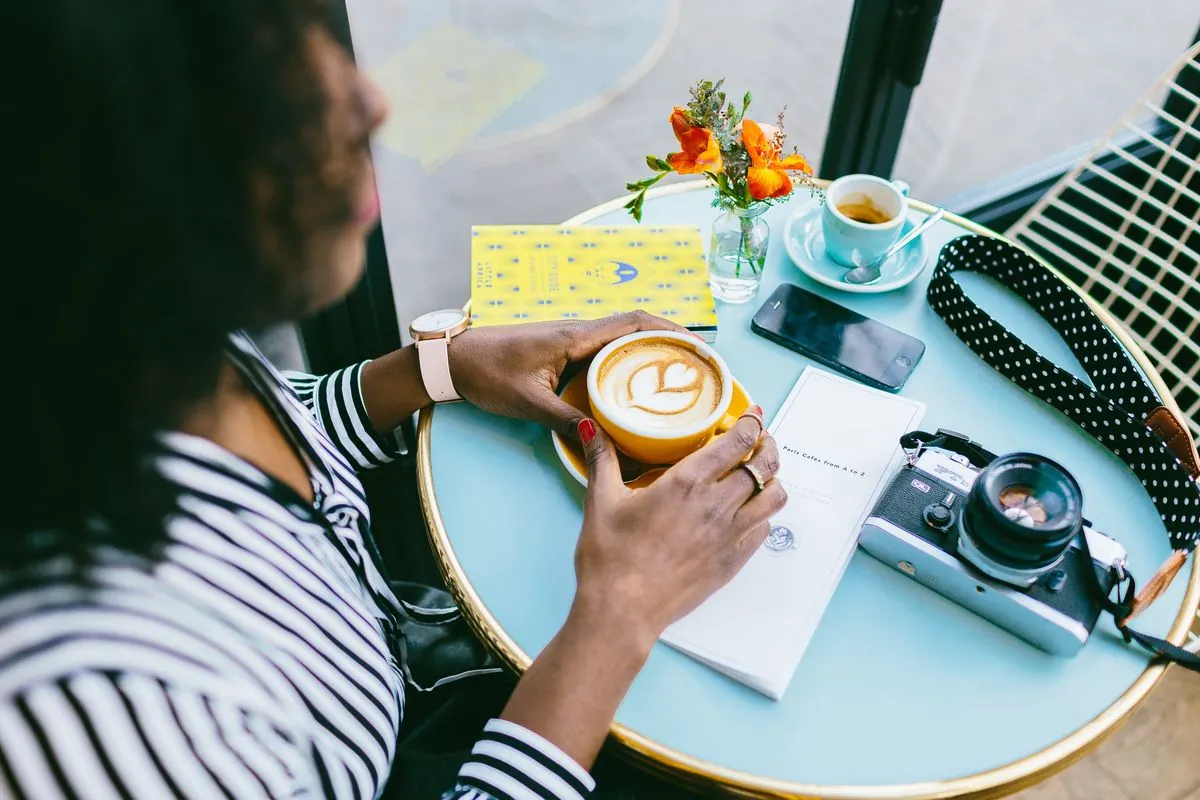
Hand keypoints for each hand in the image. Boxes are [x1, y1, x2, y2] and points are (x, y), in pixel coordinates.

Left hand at [447, 311, 687, 438]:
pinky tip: (635, 384)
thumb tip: (602, 438)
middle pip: (636, 328)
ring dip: (650, 350)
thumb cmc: (486, 373)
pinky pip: (605, 351)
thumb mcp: (529, 402)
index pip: (634, 323)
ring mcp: (570, 341)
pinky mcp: (562, 351)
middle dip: (670, 341)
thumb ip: (566, 419)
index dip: (671, 330)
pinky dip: (627, 361)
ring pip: (621, 339)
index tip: (699, 345)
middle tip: (698, 365)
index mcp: (575, 337)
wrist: (453, 360)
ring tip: (677, 375)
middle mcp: (577, 333)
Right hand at [572, 411, 786, 646]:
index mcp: (687, 482)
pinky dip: (763, 513)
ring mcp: (730, 535)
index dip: (751, 422)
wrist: (623, 610)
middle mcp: (717, 505)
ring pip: (774, 497)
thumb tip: (590, 427)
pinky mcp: (733, 561)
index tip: (752, 415)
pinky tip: (747, 511)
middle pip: (764, 464)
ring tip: (761, 473)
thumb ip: (601, 458)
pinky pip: (764, 529)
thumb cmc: (610, 558)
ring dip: (772, 479)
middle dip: (766, 446)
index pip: (738, 441)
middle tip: (759, 439)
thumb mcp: (601, 500)